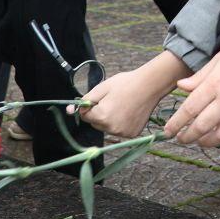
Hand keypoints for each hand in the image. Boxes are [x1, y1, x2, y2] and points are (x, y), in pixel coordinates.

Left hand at [75, 52, 190, 137]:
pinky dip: (121, 123)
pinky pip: (119, 130)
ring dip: (109, 119)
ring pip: (108, 127)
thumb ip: (86, 100)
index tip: (99, 98)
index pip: (85, 116)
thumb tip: (70, 110)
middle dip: (99, 113)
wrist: (149, 86)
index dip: (90, 106)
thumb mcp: (102, 87)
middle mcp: (111, 129)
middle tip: (111, 99)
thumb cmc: (125, 83)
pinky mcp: (132, 134)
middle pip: (96, 123)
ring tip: (121, 104)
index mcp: (102, 116)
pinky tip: (128, 111)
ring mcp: (123, 133)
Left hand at [162, 44, 219, 147]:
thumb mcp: (217, 60)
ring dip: (206, 142)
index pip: (189, 109)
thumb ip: (198, 77)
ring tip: (198, 141)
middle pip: (202, 127)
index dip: (176, 123)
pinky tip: (218, 134)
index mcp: (214, 85)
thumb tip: (181, 86)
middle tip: (180, 139)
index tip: (167, 131)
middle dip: (188, 136)